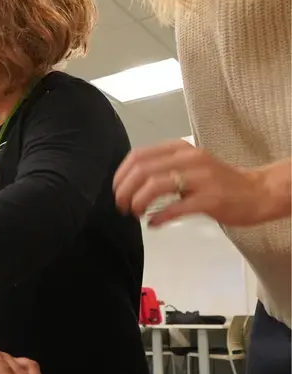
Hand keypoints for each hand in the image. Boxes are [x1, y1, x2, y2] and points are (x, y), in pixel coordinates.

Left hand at [113, 139, 268, 226]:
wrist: (256, 192)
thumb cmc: (217, 181)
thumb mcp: (188, 165)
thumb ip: (161, 169)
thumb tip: (128, 183)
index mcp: (180, 149)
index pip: (139, 155)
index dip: (121, 175)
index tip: (116, 190)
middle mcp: (189, 159)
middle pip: (143, 171)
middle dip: (125, 191)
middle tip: (121, 206)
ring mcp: (201, 178)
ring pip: (156, 186)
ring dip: (138, 202)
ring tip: (135, 213)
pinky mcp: (210, 199)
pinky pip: (176, 208)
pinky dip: (159, 217)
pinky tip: (153, 223)